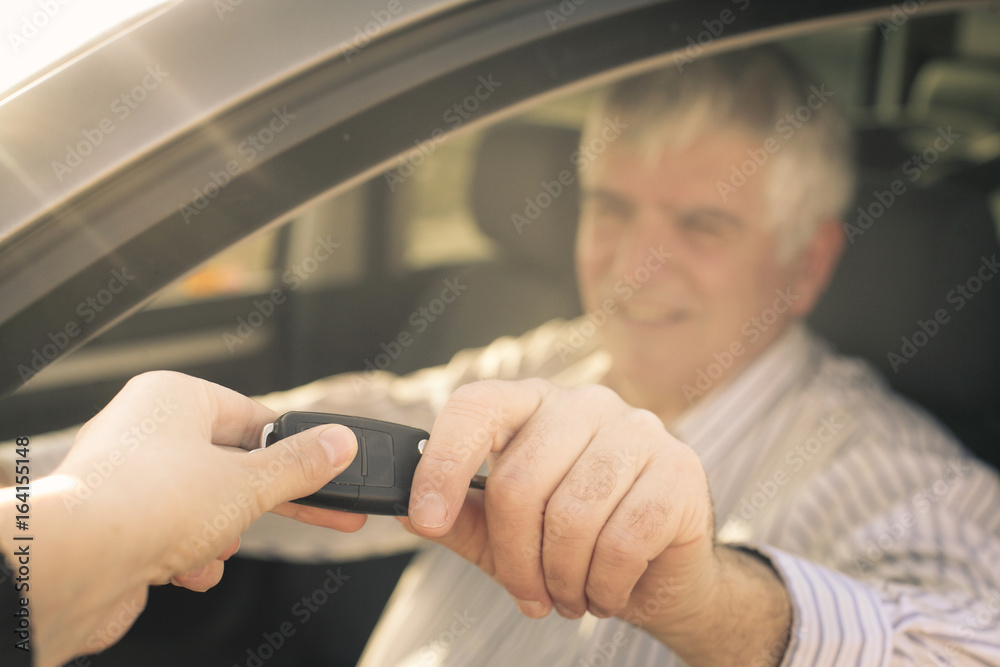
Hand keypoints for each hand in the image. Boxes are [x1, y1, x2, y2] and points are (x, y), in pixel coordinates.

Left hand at [0, 371, 360, 666]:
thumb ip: (300, 466)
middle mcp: (145, 430)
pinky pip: (172, 535)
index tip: (329, 468)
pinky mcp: (116, 524)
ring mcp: (128, 479)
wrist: (72, 567)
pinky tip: (185, 569)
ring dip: (220, 535)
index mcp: (174, 398)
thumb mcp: (249, 483)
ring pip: (203, 505)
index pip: (253, 418)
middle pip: (232, 464)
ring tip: (214, 546)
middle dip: (265, 501)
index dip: (296, 448)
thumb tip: (339, 443)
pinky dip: (188, 555)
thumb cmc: (146, 504)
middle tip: (321, 512)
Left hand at [403, 379, 788, 664]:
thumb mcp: (507, 537)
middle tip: (528, 596)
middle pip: (521, 481)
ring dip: (562, 578)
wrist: (664, 572)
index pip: (477, 406)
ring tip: (568, 596)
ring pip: (572, 516)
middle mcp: (585, 404)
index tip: (426, 519)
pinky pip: (622, 540)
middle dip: (516, 559)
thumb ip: (463, 520)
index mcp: (534, 404)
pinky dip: (604, 585)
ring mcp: (638, 430)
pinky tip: (604, 593)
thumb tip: (408, 514)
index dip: (443, 461)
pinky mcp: (679, 470)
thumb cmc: (578, 544)